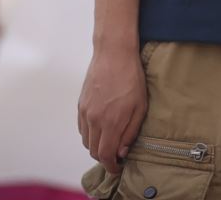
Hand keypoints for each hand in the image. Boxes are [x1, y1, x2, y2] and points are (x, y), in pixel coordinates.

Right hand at [77, 44, 148, 171]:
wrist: (113, 53)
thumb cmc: (132, 77)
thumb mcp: (140, 106)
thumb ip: (131, 131)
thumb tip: (122, 150)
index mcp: (110, 121)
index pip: (105, 154)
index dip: (111, 165)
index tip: (117, 167)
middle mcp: (94, 119)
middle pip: (93, 150)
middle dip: (104, 158)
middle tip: (116, 156)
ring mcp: (85, 112)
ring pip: (86, 141)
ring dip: (96, 146)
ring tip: (110, 142)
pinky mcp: (80, 105)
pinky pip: (82, 128)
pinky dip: (90, 135)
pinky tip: (101, 129)